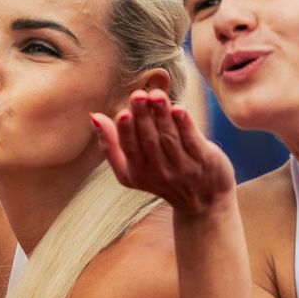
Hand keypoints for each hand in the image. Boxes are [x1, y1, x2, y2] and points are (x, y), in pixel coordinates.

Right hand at [91, 89, 236, 217]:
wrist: (204, 202)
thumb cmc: (162, 177)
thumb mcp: (131, 169)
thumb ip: (111, 144)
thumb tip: (94, 116)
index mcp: (137, 173)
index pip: (129, 149)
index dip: (125, 132)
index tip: (122, 113)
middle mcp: (159, 173)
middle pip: (149, 141)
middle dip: (143, 117)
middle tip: (139, 95)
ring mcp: (183, 168)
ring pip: (169, 138)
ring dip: (162, 115)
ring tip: (157, 95)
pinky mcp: (204, 161)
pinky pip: (193, 141)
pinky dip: (185, 125)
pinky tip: (179, 109)